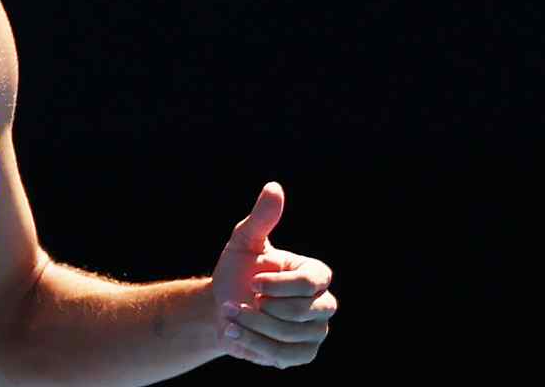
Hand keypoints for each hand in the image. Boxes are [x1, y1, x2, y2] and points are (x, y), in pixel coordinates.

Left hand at [211, 182, 337, 368]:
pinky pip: (284, 356)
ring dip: (253, 326)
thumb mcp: (244, 242)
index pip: (311, 282)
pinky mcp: (302, 354)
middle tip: (239, 300)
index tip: (252, 280)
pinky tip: (235, 334)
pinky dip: (255, 345)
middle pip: (303, 312)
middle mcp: (324, 303)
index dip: (278, 284)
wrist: (221, 308)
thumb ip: (261, 218)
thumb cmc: (237, 270)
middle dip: (263, 308)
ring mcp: (316, 332)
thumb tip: (274, 187)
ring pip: (290, 336)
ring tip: (232, 315)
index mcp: (316, 274)